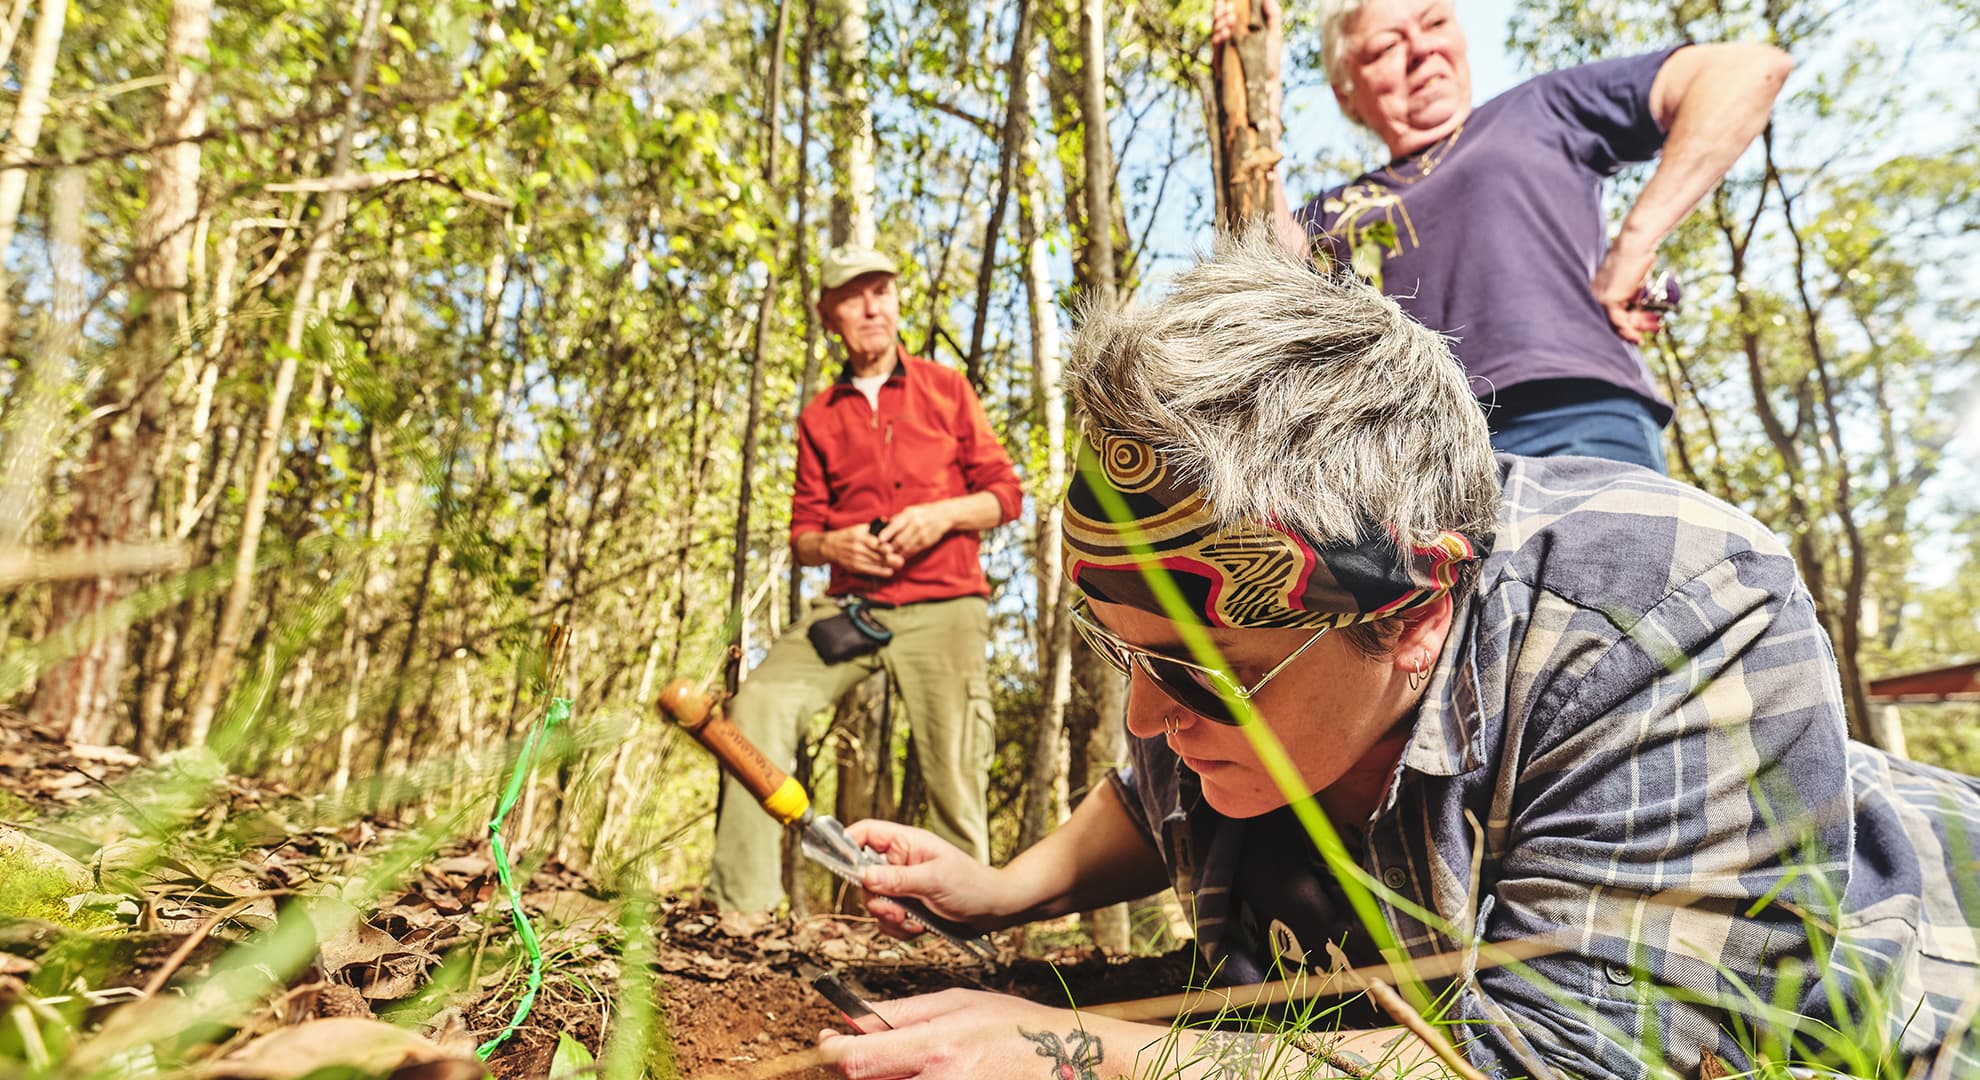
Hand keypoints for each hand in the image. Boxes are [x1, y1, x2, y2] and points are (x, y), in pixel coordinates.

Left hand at [819, 989, 1140, 1079]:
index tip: (827, 1041)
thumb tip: (854, 1020)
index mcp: (935, 1048)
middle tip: (871, 1051)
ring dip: (889, 1076)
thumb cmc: (1015, 1027)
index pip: (856, 1061)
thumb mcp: (960, 1003)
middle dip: (859, 1068)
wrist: (1068, 1058)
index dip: (831, 1053)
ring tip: (919, 1059)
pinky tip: (936, 1069)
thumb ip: (905, 1013)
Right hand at [821, 524, 904, 577]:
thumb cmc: (848, 536)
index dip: (883, 547)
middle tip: (901, 560)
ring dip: (887, 566)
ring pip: (874, 564)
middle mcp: (857, 548)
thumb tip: (886, 520)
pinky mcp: (854, 567)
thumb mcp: (858, 528)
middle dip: (889, 559)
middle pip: (876, 555)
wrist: (830, 547)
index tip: (892, 549)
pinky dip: (880, 572)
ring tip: (899, 565)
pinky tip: (889, 572)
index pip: (873, 543)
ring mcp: (855, 559)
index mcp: (859, 537)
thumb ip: (873, 526)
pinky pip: (869, 570)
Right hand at [846, 819, 1006, 938]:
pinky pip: (886, 919)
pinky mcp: (906, 905)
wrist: (994, 910)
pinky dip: (897, 928)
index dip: (847, 844)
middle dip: (876, 899)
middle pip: (863, 876)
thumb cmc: (972, 885)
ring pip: (874, 902)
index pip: (866, 833)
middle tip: (894, 910)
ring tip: (913, 921)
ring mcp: (902, 884)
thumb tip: (865, 876)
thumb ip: (898, 879)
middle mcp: (900, 862)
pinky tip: (917, 928)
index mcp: (906, 843)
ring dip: (889, 918)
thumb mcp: (935, 880)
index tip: (839, 865)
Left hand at [875, 502, 951, 558]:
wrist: (943, 516)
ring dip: (896, 553)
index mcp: (909, 515)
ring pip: (906, 548)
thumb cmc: (922, 512)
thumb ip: (897, 519)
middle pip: (900, 540)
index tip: (879, 540)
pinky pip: (913, 551)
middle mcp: (916, 524)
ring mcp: (922, 535)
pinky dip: (904, 555)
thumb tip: (882, 526)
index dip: (887, 533)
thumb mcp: (909, 511)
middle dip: (889, 547)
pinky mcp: (926, 543)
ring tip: (888, 556)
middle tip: (881, 551)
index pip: (896, 525)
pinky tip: (899, 556)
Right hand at [1211, 0, 1280, 59]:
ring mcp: (1223, 50)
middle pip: (1219, 20)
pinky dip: (1219, 38)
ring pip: (1216, 31)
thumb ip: (1273, 15)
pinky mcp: (1220, 61)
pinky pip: (1216, 47)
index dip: (1225, 5)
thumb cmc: (1270, 61)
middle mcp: (1230, 38)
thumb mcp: (1274, 35)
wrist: (1266, 84)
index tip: (1226, 0)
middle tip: (1229, 10)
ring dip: (1221, 23)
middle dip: (1221, 13)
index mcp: (1240, 29)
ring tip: (1231, 20)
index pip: (1228, 13)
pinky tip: (1225, 33)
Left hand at [1591, 242, 1662, 343]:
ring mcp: (1600, 297)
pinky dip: (1628, 329)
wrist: (1635, 245)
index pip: (1611, 314)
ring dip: (1637, 327)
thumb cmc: (1637, 257)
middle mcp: (1596, 295)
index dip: (1629, 322)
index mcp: (1599, 290)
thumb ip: (1631, 295)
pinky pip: (1617, 320)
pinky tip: (1639, 336)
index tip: (1643, 326)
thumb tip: (1637, 306)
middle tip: (1655, 326)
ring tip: (1655, 328)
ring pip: (1616, 323)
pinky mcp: (1608, 299)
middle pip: (1613, 320)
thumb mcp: (1633, 281)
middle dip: (1637, 326)